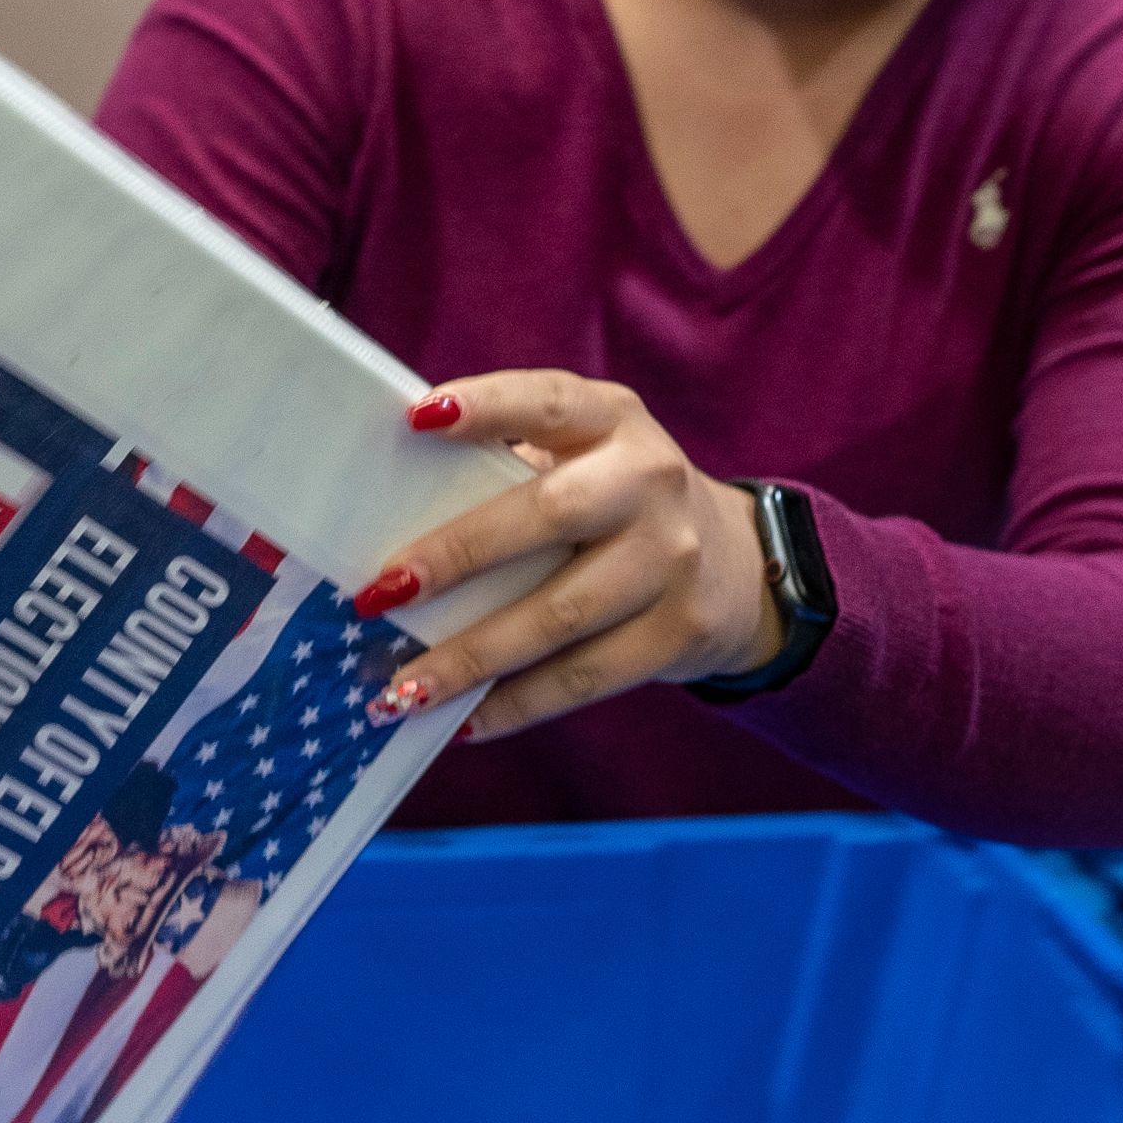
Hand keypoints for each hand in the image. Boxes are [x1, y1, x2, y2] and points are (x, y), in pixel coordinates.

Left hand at [356, 372, 783, 742]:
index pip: (547, 402)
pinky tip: (463, 720)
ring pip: (561, 613)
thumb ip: (509, 464)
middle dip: (459, 553)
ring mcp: (671, 560)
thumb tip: (386, 505)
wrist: (741, 566)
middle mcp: (649, 481)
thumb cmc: (618, 503)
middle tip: (382, 591)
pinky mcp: (678, 631)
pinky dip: (518, 703)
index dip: (486, 406)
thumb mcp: (586, 456)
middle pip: (550, 514)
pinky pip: (586, 676)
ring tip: (403, 688)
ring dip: (474, 656)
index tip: (415, 419)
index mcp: (613, 419)